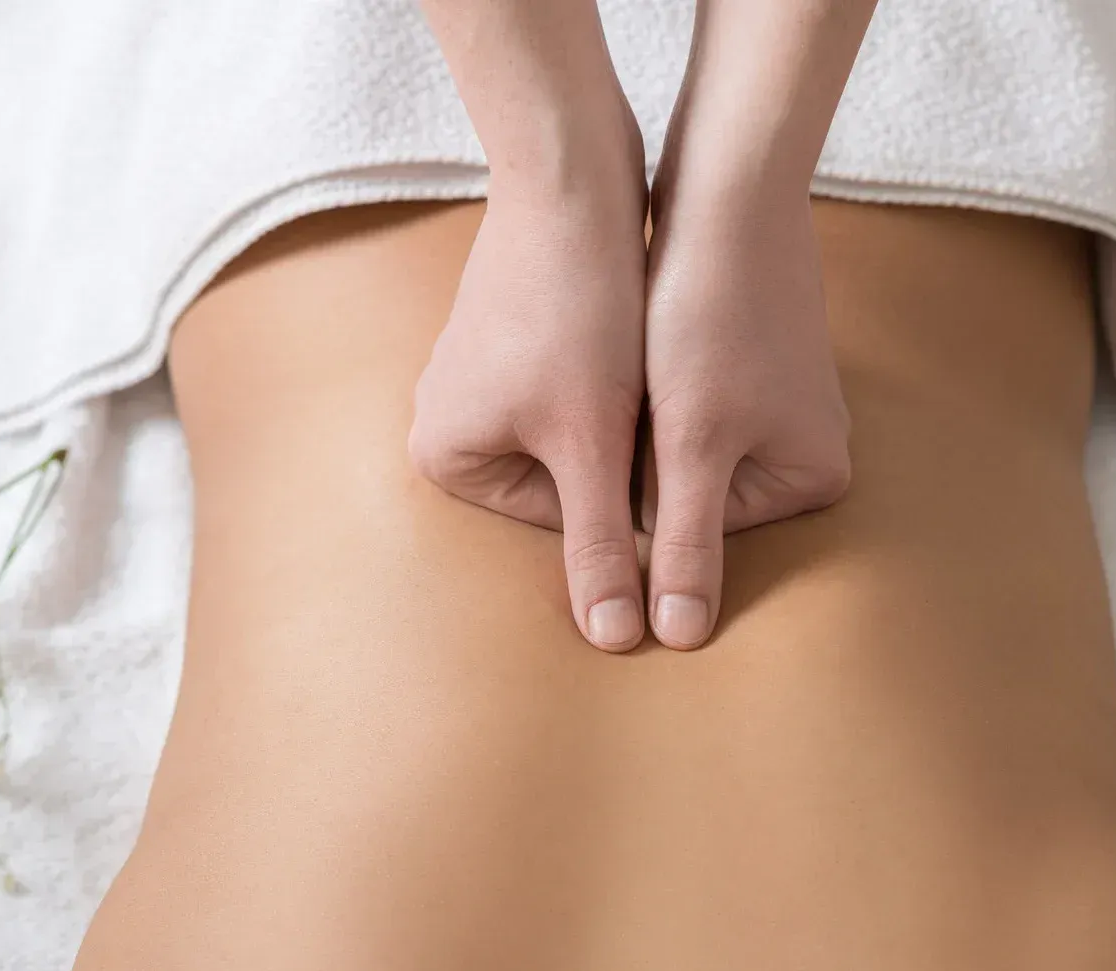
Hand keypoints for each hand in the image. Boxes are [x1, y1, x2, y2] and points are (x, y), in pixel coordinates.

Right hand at [409, 176, 649, 651]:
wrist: (569, 181)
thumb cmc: (575, 313)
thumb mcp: (592, 445)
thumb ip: (601, 547)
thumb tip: (616, 642)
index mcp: (443, 458)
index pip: (567, 520)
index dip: (629, 499)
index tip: (671, 459)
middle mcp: (447, 421)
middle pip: (568, 480)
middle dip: (622, 458)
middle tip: (669, 418)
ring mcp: (479, 377)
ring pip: (579, 433)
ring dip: (624, 420)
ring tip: (658, 380)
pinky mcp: (517, 340)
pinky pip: (576, 389)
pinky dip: (615, 381)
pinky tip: (649, 353)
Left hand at [640, 182, 851, 649]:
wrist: (730, 194)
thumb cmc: (709, 318)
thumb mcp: (690, 444)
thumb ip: (686, 545)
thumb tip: (677, 639)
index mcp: (813, 483)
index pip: (690, 528)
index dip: (643, 487)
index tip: (637, 428)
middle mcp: (810, 452)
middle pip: (691, 493)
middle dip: (650, 456)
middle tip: (638, 394)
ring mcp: (784, 409)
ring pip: (682, 448)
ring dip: (651, 420)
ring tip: (645, 366)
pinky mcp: (753, 369)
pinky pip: (691, 406)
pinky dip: (662, 385)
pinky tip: (652, 345)